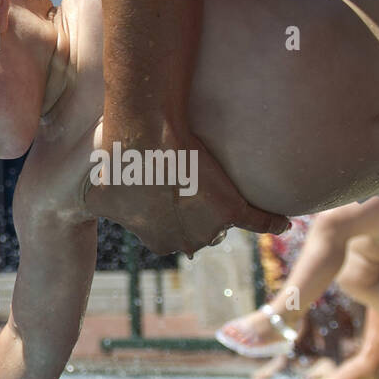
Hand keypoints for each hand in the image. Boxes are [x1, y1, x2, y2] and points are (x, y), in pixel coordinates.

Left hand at [85, 121, 289, 255]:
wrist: (141, 136)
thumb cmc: (115, 161)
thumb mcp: (100, 191)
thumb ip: (104, 204)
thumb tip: (94, 204)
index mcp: (155, 238)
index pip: (168, 235)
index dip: (170, 213)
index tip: (170, 193)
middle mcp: (182, 241)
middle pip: (196, 231)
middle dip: (195, 212)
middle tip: (191, 181)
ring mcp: (207, 228)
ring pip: (219, 223)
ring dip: (219, 209)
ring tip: (218, 186)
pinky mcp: (229, 209)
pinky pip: (257, 221)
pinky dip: (271, 223)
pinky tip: (283, 224)